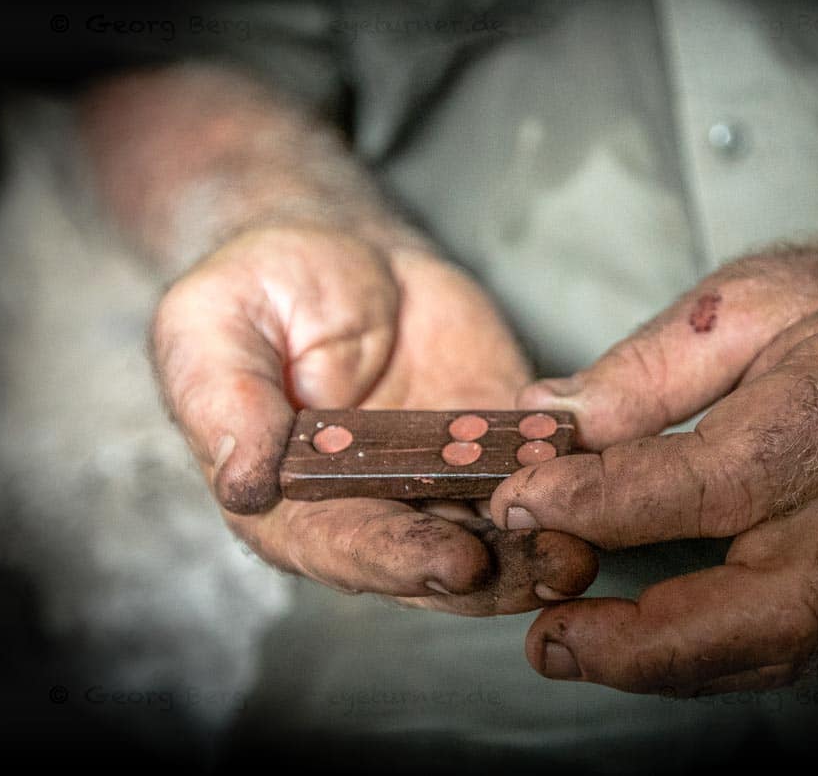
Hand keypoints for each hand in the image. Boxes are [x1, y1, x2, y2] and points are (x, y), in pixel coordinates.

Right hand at [151, 224, 597, 614]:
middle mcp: (374, 505)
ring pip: (497, 528)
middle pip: (437, 559)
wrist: (337, 246)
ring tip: (590, 544)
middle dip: (500, 572)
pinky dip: (570, 477)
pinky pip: (536, 463)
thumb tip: (241, 483)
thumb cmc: (259, 287)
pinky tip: (604, 479)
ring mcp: (441, 474)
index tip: (454, 562)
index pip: (347, 551)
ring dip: (545, 543)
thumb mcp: (213, 327)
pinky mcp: (494, 435)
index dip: (400, 562)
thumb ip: (224, 403)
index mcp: (295, 503)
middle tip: (556, 565)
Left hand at [491, 231, 817, 691]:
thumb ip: (645, 370)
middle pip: (774, 607)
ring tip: (570, 646)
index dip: (606, 502)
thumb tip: (547, 422)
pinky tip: (637, 642)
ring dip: (668, 664)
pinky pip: (791, 644)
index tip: (519, 501)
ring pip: (784, 647)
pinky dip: (704, 657)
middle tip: (549, 640)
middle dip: (649, 642)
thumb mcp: (744, 299)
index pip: (717, 480)